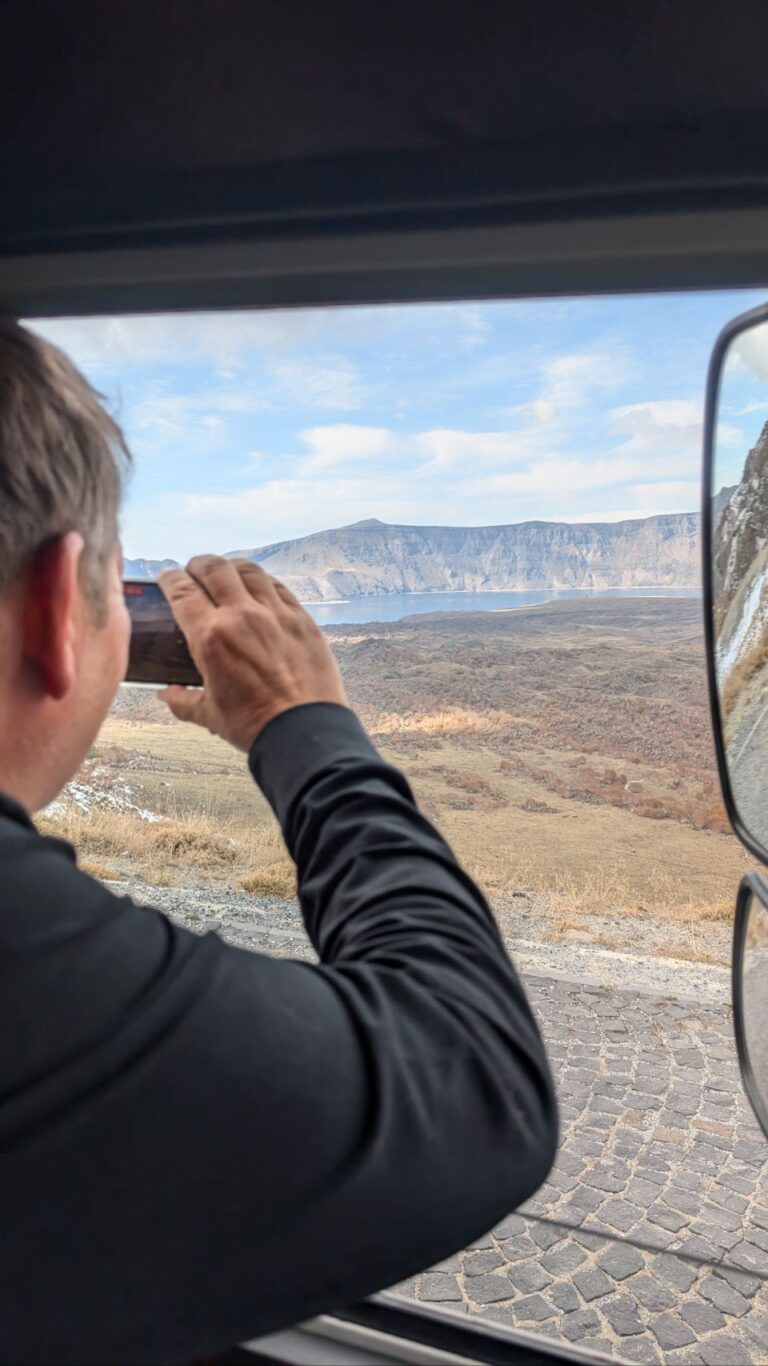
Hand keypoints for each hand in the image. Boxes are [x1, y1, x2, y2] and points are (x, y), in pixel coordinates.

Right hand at [157, 555, 348, 750]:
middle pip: (214, 569)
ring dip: (231, 567)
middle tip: (194, 571)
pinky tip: (259, 587)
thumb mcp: (209, 715)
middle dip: (198, 565)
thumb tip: (167, 694)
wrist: (304, 732)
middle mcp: (241, 616)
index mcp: (210, 637)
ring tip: (226, 573)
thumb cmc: (254, 725)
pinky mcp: (302, 619)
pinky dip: (263, 582)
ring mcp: (275, 614)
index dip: (169, 579)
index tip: (166, 578)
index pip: (181, 591)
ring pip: (248, 571)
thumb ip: (183, 701)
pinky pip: (278, 587)